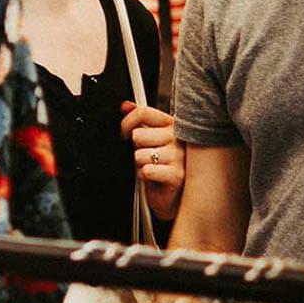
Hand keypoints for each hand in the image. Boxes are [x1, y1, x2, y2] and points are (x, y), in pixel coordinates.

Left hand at [122, 101, 182, 219]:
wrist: (176, 197)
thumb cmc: (164, 168)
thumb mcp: (151, 140)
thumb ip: (140, 121)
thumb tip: (125, 106)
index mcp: (173, 125)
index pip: (143, 112)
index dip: (126, 123)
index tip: (124, 134)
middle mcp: (179, 138)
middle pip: (138, 135)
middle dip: (136, 149)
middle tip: (146, 157)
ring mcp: (180, 156)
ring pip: (139, 155)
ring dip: (139, 165)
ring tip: (151, 168)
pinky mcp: (177, 175)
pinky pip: (146, 170)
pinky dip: (144, 176)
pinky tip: (153, 178)